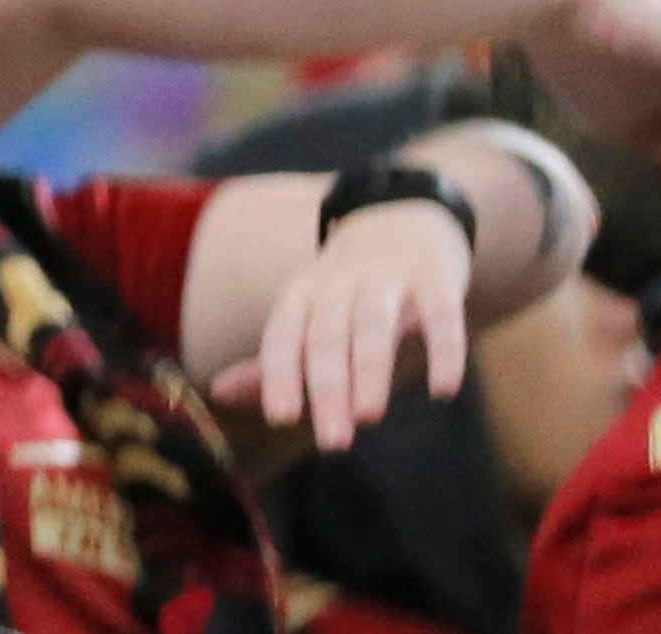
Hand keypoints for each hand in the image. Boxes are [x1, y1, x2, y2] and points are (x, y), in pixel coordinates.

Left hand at [213, 199, 473, 449]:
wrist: (403, 219)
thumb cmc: (349, 288)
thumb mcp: (308, 315)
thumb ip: (276, 360)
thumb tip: (216, 393)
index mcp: (303, 296)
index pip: (283, 335)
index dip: (279, 373)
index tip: (280, 418)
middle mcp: (340, 284)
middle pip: (327, 336)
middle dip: (327, 388)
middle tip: (333, 442)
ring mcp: (389, 280)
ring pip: (374, 324)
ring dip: (370, 368)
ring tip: (369, 416)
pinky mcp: (435, 280)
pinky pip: (440, 314)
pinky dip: (443, 349)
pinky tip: (443, 389)